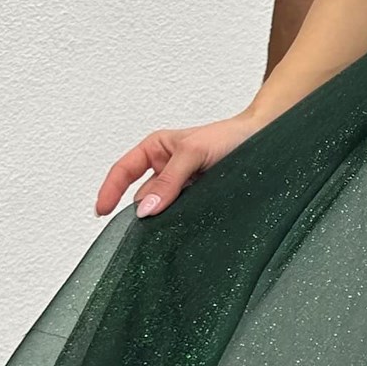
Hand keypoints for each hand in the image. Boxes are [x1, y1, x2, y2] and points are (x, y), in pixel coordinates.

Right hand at [96, 110, 264, 219]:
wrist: (265, 141)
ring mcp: (182, 187)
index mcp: (155, 150)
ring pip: (163, 209)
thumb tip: (145, 209)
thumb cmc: (229, 137)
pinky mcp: (198, 201)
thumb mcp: (193, 153)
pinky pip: (182, 216)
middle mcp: (166, 169)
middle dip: (144, 211)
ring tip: (176, 222)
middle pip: (142, 196)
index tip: (100, 212)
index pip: (123, 171)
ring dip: (166, 218)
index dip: (109, 191)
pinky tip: (188, 225)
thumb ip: (168, 181)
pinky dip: (181, 222)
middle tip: (148, 228)